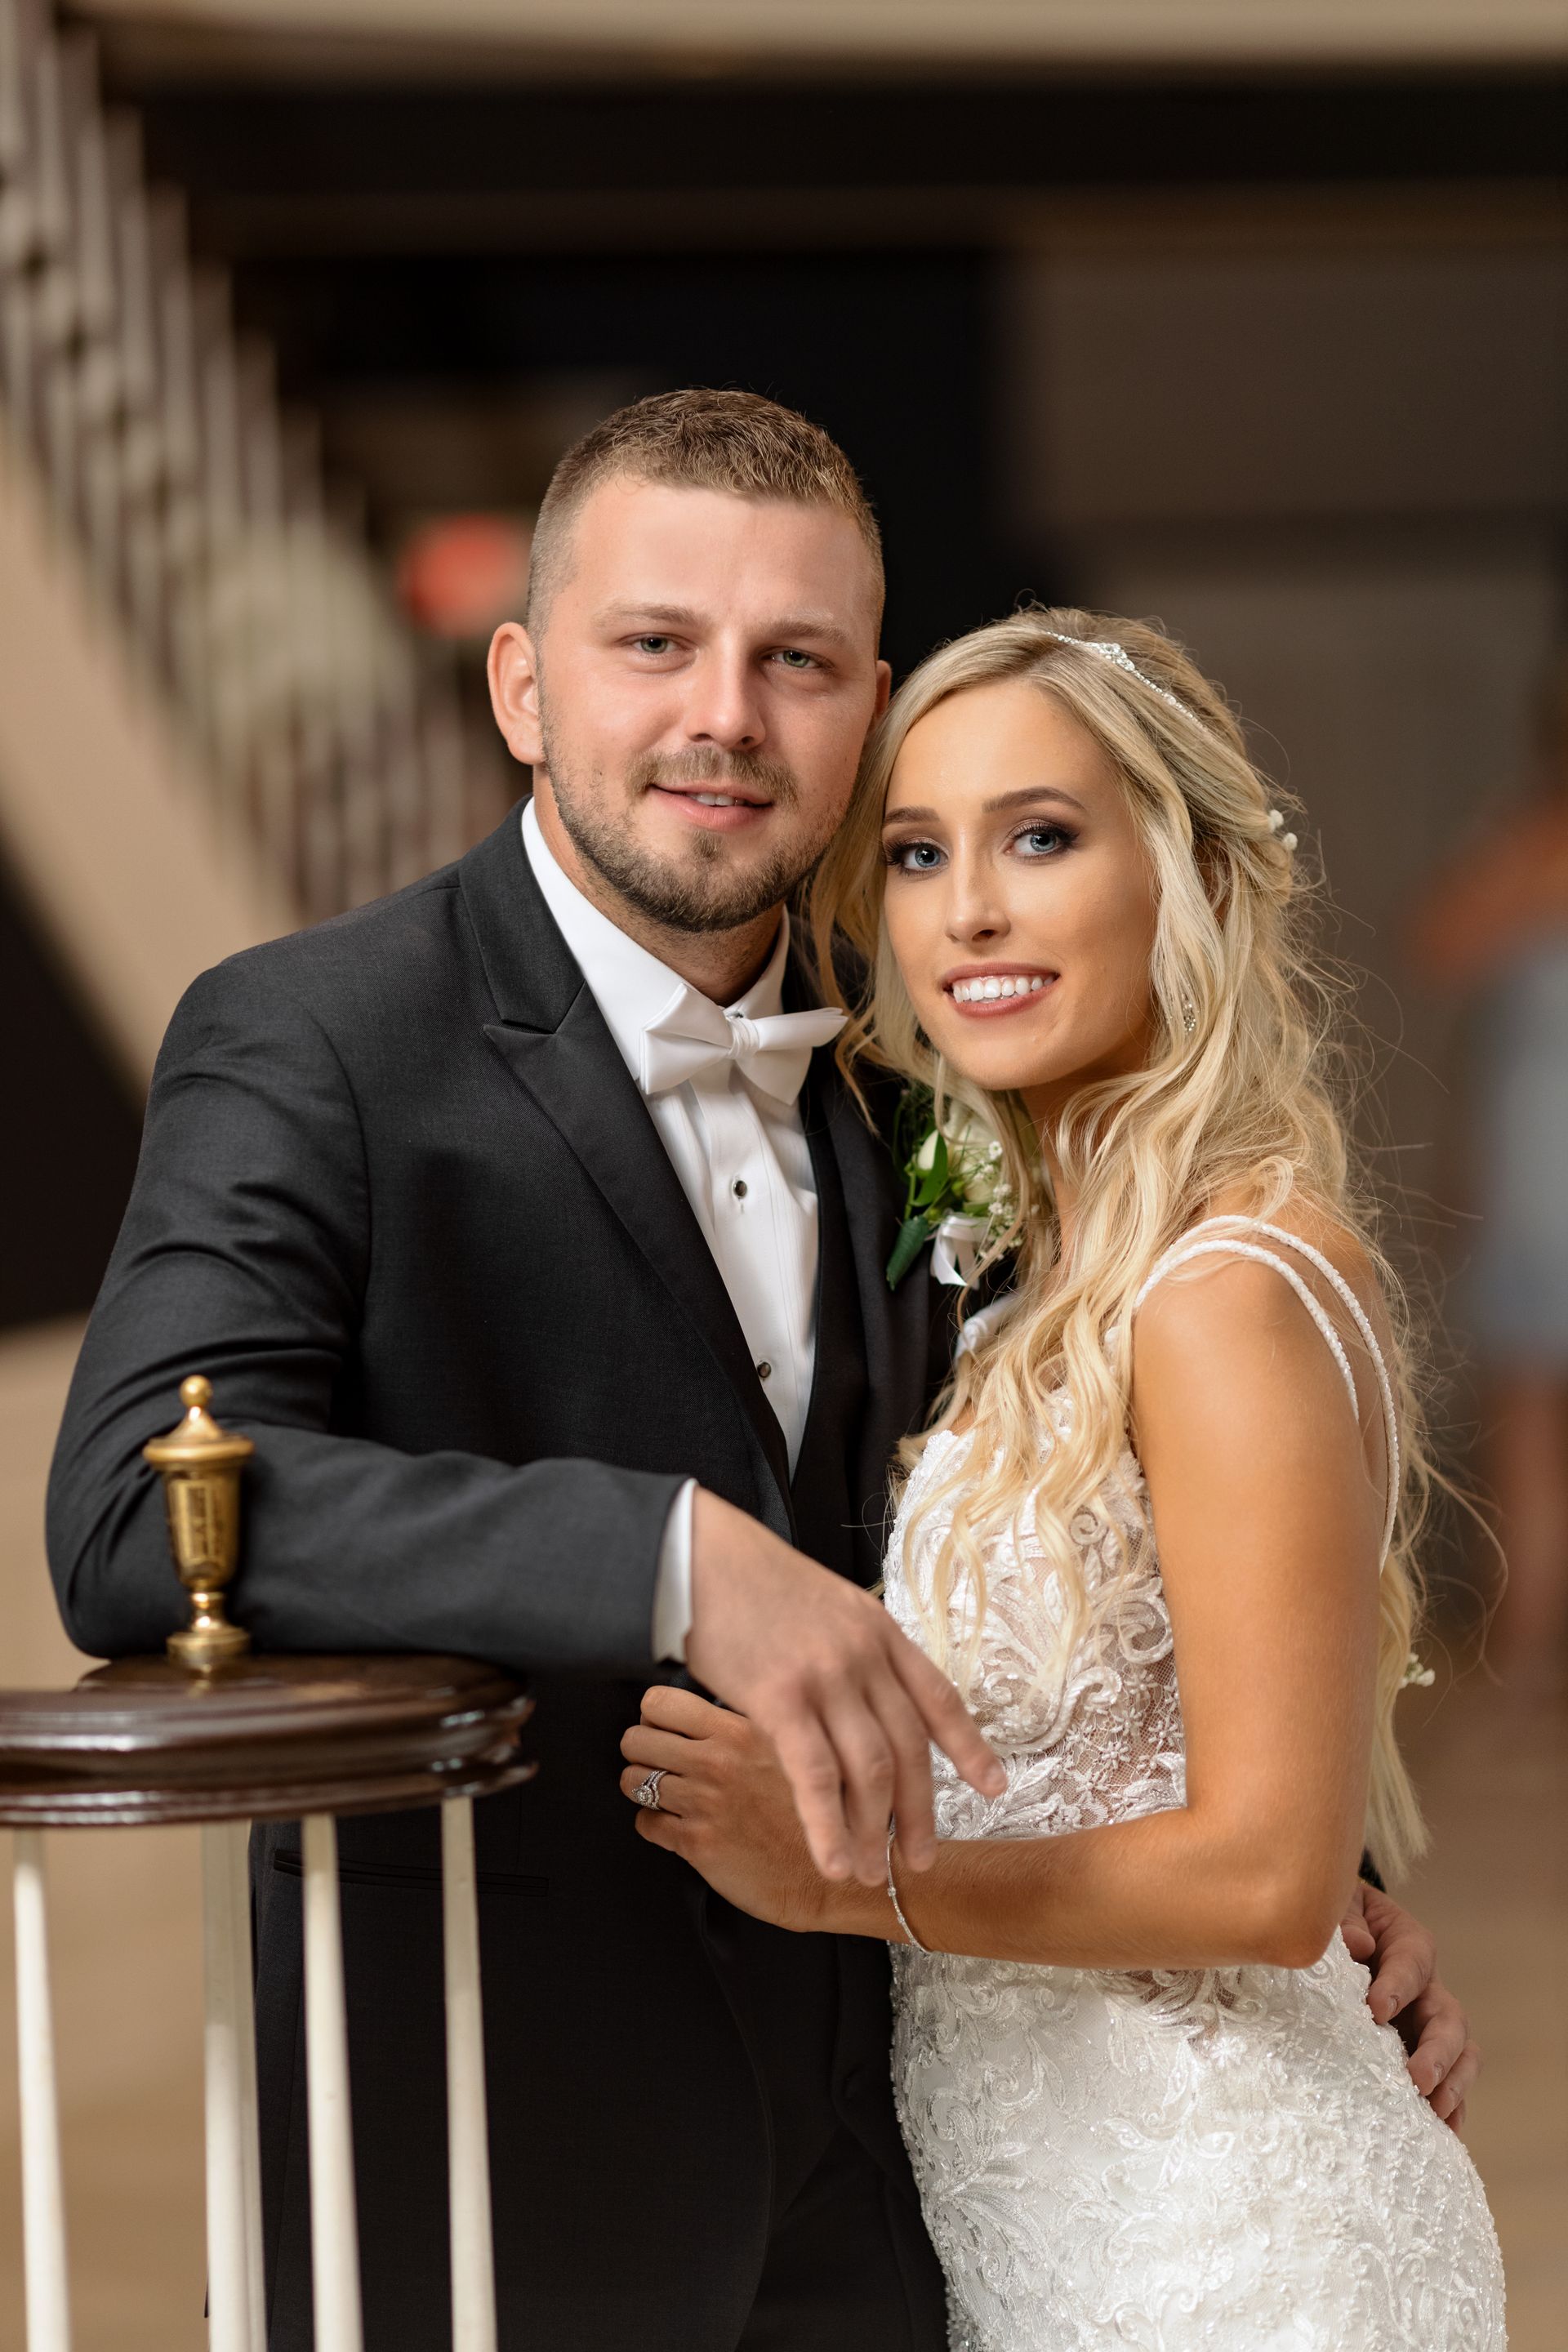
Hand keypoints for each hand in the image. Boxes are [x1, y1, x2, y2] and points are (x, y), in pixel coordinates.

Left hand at [620, 1687, 838, 1930]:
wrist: (833, 1874)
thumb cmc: (813, 1812)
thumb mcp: (789, 1749)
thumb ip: (744, 1729)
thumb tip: (703, 1717)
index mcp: (738, 1731)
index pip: (659, 1703)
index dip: (654, 1716)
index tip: (664, 1729)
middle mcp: (717, 1762)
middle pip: (635, 1740)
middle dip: (641, 1751)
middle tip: (657, 1762)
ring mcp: (704, 1803)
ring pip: (632, 1781)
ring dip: (642, 1787)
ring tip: (663, 1793)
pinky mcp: (697, 1844)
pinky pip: (646, 1823)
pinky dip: (653, 1823)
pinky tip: (676, 1825)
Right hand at [685, 1487, 1002, 1887]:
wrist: (701, 1555)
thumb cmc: (754, 1583)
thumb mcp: (827, 1605)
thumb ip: (854, 1653)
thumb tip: (865, 1704)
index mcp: (880, 1631)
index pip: (939, 1698)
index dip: (969, 1747)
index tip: (994, 1786)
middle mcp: (865, 1655)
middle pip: (909, 1747)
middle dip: (920, 1812)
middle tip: (920, 1861)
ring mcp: (827, 1677)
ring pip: (870, 1769)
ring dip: (874, 1830)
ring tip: (870, 1873)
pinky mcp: (780, 1698)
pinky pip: (815, 1775)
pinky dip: (828, 1825)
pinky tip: (833, 1861)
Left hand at [1340, 1882, 1480, 2130]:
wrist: (1339, 1930)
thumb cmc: (1338, 1918)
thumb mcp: (1339, 1906)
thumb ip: (1346, 1921)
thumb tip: (1357, 1945)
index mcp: (1407, 1943)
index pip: (1412, 1962)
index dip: (1398, 1986)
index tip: (1376, 2010)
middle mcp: (1427, 1987)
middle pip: (1448, 2017)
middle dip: (1437, 2051)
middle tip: (1418, 2079)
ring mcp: (1428, 2023)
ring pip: (1461, 2052)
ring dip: (1453, 2083)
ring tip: (1436, 2111)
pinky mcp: (1423, 2051)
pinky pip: (1450, 2081)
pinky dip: (1452, 2107)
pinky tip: (1444, 2134)